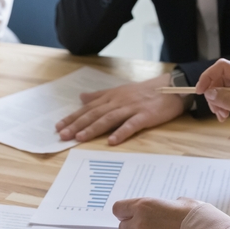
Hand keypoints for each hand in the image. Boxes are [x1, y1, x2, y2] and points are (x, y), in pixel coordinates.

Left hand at [55, 73, 185, 144]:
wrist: (171, 88)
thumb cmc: (145, 91)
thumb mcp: (120, 90)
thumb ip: (100, 95)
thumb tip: (82, 97)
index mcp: (112, 96)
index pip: (89, 108)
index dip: (73, 117)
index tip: (58, 126)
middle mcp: (119, 101)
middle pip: (95, 113)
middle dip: (77, 124)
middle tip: (63, 135)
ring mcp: (132, 108)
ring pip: (109, 119)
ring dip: (93, 128)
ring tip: (80, 137)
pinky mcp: (145, 116)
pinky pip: (132, 124)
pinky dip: (121, 132)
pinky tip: (112, 141)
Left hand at [113, 197, 200, 228]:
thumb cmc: (197, 215)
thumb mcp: (182, 201)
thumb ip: (167, 205)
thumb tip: (168, 208)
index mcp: (145, 206)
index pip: (119, 208)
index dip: (123, 211)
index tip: (127, 213)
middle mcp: (141, 224)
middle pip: (122, 227)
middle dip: (131, 226)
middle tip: (145, 225)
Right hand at [195, 59, 229, 140]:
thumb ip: (228, 101)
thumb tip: (209, 93)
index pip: (222, 67)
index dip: (208, 76)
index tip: (200, 91)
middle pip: (219, 78)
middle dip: (213, 94)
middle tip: (216, 111)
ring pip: (221, 87)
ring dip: (217, 101)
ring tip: (222, 116)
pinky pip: (226, 94)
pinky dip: (222, 104)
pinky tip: (224, 116)